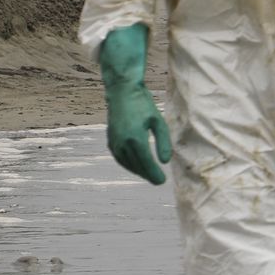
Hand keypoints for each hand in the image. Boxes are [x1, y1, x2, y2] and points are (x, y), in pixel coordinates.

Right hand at [99, 24, 170, 185]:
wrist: (121, 92)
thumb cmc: (143, 104)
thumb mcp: (158, 121)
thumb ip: (163, 142)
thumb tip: (165, 162)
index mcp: (135, 138)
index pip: (146, 162)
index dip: (154, 173)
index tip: (162, 182)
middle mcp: (122, 143)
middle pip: (136, 165)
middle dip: (147, 174)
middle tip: (158, 181)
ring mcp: (114, 142)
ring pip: (126, 163)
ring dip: (138, 171)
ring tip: (149, 174)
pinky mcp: (110, 140)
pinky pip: (119, 158)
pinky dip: (128, 164)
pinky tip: (136, 165)